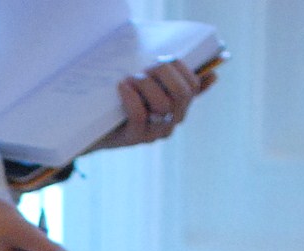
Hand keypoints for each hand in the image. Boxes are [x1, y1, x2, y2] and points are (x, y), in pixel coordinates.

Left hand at [91, 57, 214, 150]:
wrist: (91, 126)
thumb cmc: (121, 101)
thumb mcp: (148, 87)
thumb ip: (172, 80)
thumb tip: (212, 75)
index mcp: (178, 107)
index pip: (192, 86)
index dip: (181, 68)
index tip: (164, 59)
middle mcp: (170, 122)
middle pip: (181, 93)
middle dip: (163, 72)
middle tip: (145, 67)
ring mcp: (154, 133)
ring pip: (163, 104)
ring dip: (145, 84)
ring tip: (129, 79)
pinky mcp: (134, 138)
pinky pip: (140, 115)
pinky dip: (131, 97)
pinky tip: (123, 86)